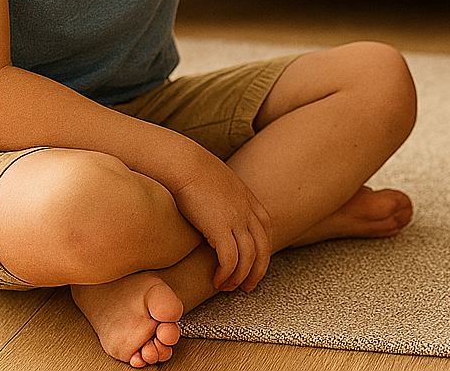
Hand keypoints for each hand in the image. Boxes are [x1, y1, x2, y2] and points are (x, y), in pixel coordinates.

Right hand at [166, 146, 272, 292]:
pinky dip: (226, 273)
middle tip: (247, 288)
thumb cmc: (193, 170)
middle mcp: (248, 211)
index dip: (261, 253)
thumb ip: (225, 199)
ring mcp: (237, 219)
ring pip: (249, 258)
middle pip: (263, 249)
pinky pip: (231, 260)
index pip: (266, 232)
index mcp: (249, 200)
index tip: (252, 267)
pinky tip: (215, 279)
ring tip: (225, 287)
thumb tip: (216, 211)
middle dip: (257, 272)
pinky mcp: (220, 228)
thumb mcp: (219, 184)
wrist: (183, 162)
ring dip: (239, 277)